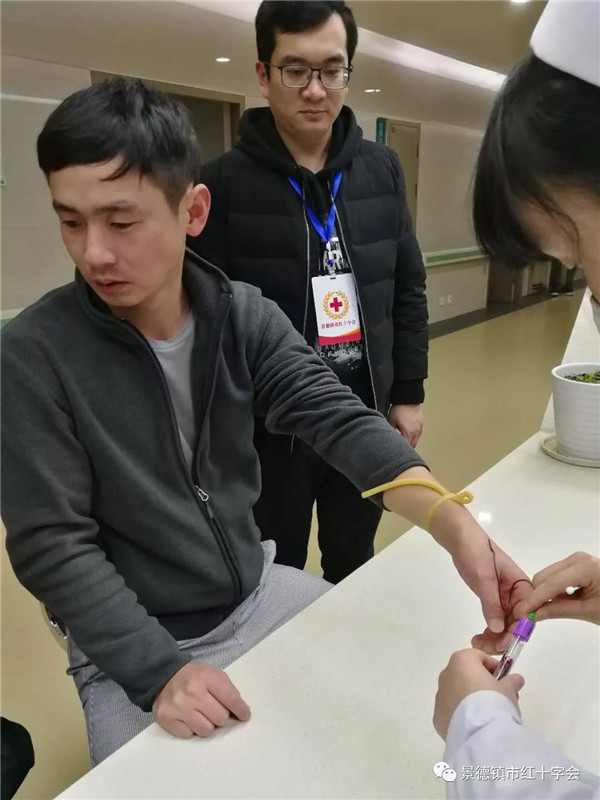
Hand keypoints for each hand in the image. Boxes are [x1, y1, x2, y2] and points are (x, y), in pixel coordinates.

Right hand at [153, 662, 250, 738]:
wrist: (163, 675)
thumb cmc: (193, 676)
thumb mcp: (212, 673)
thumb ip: (227, 689)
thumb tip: (239, 711)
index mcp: (206, 677)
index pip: (230, 699)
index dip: (241, 710)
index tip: (244, 715)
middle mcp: (192, 692)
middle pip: (220, 718)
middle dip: (221, 716)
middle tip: (215, 710)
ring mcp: (178, 707)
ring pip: (206, 730)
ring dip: (207, 724)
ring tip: (201, 714)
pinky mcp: (167, 719)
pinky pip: (189, 735)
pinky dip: (192, 729)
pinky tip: (188, 717)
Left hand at [388, 404, 422, 446]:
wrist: (409, 399)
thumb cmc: (400, 409)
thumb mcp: (392, 421)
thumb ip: (391, 431)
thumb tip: (390, 438)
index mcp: (408, 433)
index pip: (405, 447)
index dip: (400, 450)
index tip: (395, 450)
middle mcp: (416, 433)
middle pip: (412, 446)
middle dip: (405, 448)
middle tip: (398, 448)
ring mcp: (419, 430)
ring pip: (415, 441)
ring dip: (410, 443)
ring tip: (403, 441)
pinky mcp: (421, 426)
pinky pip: (417, 435)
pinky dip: (412, 437)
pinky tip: (407, 434)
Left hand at [433, 515, 532, 638]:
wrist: (460, 539)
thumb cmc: (477, 551)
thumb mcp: (484, 576)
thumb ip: (491, 602)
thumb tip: (497, 629)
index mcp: (523, 585)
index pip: (527, 614)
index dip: (517, 631)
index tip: (503, 643)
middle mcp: (517, 595)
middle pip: (517, 623)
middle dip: (504, 638)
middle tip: (486, 649)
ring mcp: (504, 598)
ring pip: (505, 625)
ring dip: (494, 638)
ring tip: (477, 645)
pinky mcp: (492, 600)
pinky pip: (495, 620)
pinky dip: (488, 631)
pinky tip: (478, 639)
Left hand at [433, 649, 523, 739]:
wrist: (479, 733)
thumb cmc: (494, 701)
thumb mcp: (509, 689)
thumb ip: (511, 681)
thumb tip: (516, 680)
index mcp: (461, 661)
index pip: (478, 657)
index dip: (493, 667)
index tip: (504, 680)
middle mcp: (446, 674)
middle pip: (465, 674)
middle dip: (481, 682)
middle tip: (497, 697)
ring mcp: (440, 695)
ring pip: (457, 692)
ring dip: (469, 698)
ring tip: (487, 714)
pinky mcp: (438, 715)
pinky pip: (451, 710)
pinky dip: (461, 713)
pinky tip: (475, 724)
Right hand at [513, 552, 599, 624]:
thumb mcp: (588, 611)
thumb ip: (559, 611)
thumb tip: (534, 615)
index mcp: (583, 567)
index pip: (551, 584)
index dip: (534, 599)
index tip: (520, 612)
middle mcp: (577, 559)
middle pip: (544, 577)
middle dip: (536, 596)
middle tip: (528, 616)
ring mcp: (577, 560)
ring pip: (548, 576)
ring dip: (542, 593)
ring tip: (540, 612)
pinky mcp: (577, 565)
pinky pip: (556, 576)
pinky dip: (552, 590)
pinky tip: (553, 603)